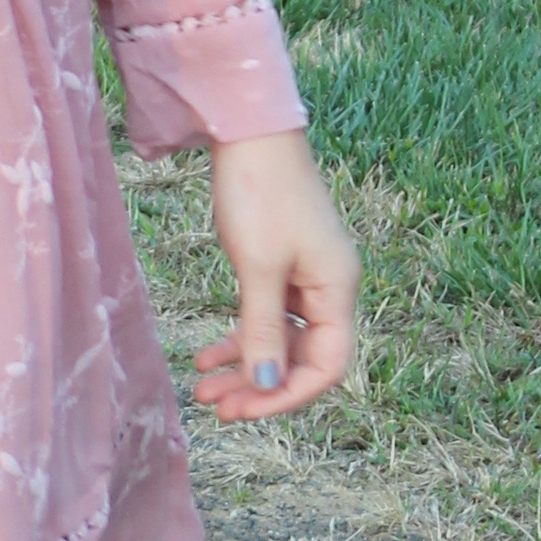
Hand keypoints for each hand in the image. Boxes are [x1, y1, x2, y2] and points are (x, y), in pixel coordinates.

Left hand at [190, 129, 358, 422]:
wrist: (249, 132)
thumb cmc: (261, 192)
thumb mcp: (258, 267)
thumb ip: (263, 328)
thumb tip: (266, 383)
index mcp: (337, 289)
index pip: (328, 365)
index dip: (289, 394)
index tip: (244, 408)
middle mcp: (329, 287)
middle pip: (303, 359)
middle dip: (260, 387)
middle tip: (216, 407)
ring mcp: (305, 276)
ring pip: (279, 341)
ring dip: (244, 367)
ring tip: (203, 388)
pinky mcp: (281, 265)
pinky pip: (265, 317)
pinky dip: (239, 337)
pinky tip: (206, 355)